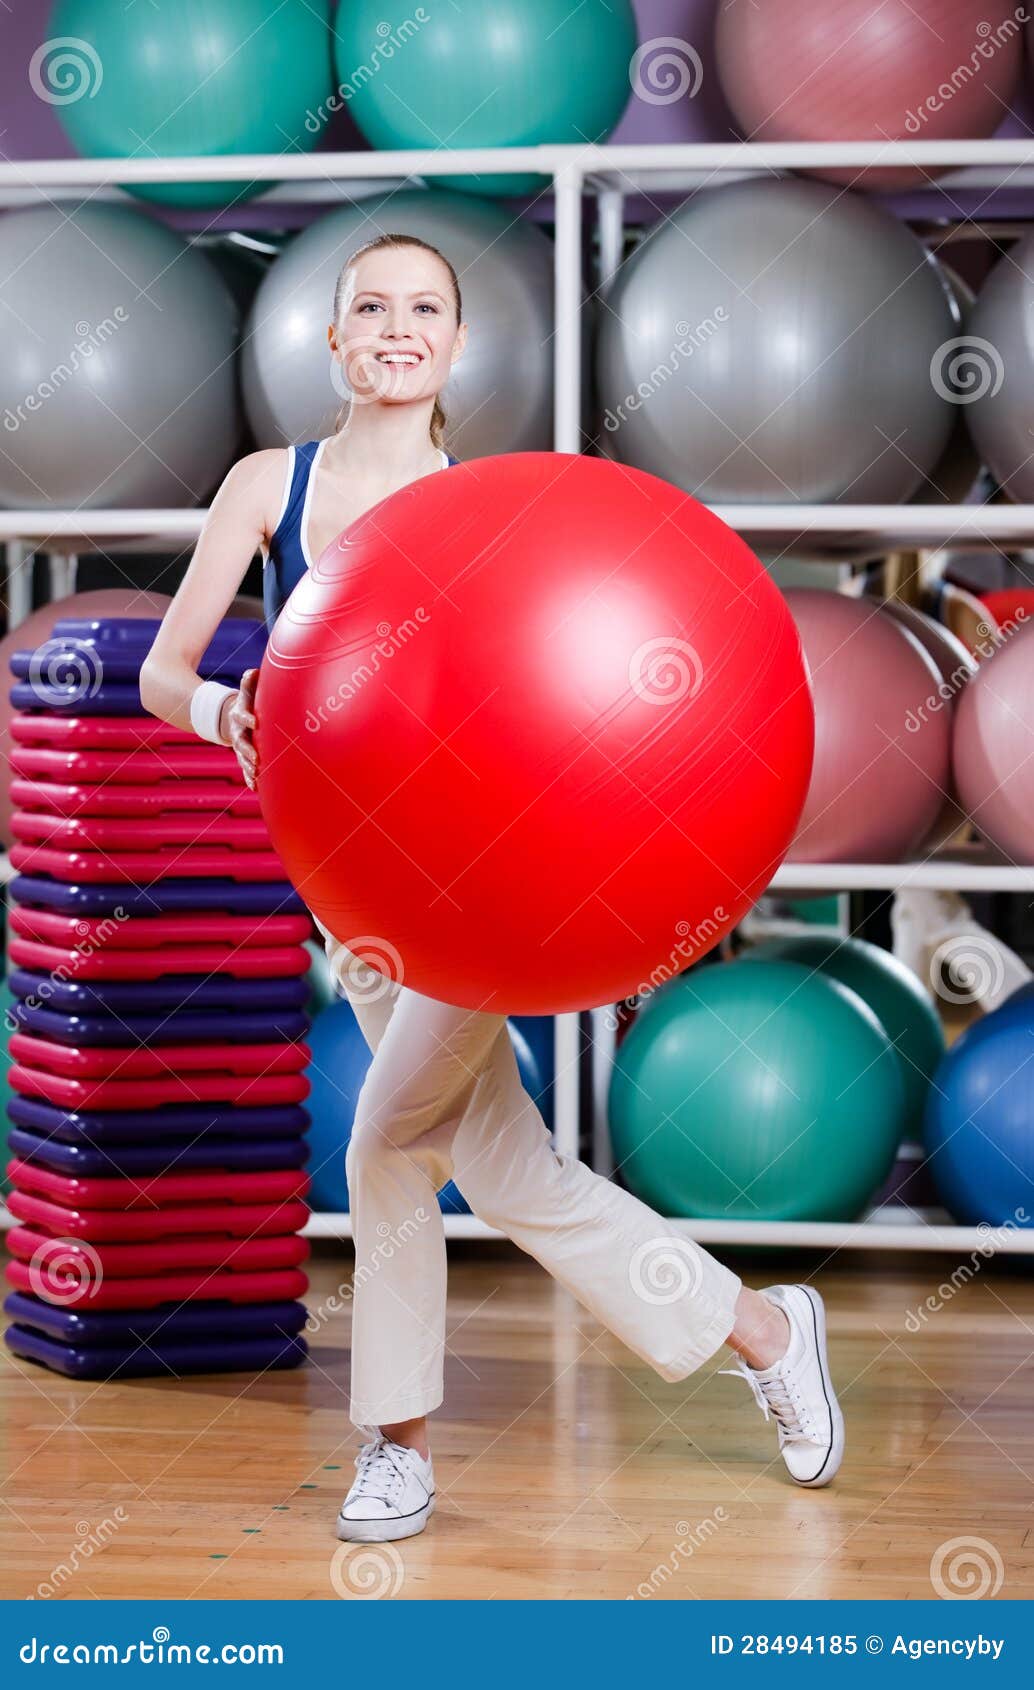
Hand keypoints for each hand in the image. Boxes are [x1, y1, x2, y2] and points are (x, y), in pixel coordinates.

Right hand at [221, 666, 258, 789]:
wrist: (234, 718)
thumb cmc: (248, 702)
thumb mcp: (247, 691)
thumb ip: (249, 682)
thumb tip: (253, 672)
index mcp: (239, 714)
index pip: (241, 715)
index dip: (247, 718)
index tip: (256, 721)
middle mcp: (237, 732)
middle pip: (240, 742)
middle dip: (247, 751)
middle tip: (256, 758)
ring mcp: (239, 746)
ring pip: (242, 758)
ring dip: (248, 768)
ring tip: (256, 776)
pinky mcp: (244, 757)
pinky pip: (246, 769)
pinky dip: (250, 779)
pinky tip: (255, 788)